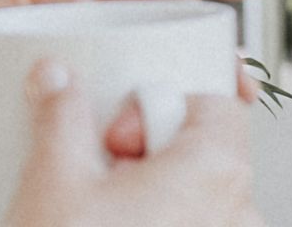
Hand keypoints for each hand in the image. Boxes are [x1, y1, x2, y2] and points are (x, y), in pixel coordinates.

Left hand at [0, 0, 275, 182]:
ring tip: (210, 117)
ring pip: (146, 72)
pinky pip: (117, 116)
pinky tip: (161, 148)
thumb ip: (21, 13)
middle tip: (235, 75)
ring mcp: (74, 66)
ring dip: (180, 92)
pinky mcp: (66, 113)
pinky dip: (143, 130)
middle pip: (160, 21)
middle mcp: (75, 20)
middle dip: (207, 43)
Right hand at [4, 61, 261, 226]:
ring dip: (152, 194)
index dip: (160, 104)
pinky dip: (159, 224)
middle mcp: (238, 212)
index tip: (123, 124)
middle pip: (205, 150)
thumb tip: (58, 79)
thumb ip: (61, 113)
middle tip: (101, 171)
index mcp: (216, 170)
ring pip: (197, 197)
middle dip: (149, 151)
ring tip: (100, 212)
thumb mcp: (53, 177)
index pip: (217, 102)